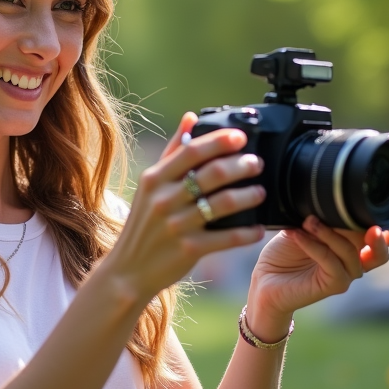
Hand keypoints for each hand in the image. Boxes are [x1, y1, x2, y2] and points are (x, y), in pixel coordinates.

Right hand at [103, 112, 266, 300]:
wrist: (128, 270)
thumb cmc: (144, 224)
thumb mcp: (150, 186)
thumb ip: (172, 152)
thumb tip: (191, 118)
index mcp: (154, 179)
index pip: (191, 152)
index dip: (219, 141)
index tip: (241, 137)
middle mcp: (163, 199)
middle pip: (212, 174)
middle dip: (241, 165)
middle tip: (256, 164)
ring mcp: (176, 225)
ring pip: (223, 204)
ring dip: (249, 196)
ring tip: (261, 192)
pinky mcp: (188, 250)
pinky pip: (226, 238)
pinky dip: (246, 232)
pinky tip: (257, 229)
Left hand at [246, 215, 388, 336]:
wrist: (265, 280)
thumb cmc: (284, 253)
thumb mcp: (303, 227)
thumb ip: (322, 217)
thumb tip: (329, 196)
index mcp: (353, 244)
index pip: (383, 236)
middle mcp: (355, 260)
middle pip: (379, 249)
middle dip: (374, 233)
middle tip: (358, 215)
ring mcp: (347, 274)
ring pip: (350, 251)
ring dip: (328, 233)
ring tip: (308, 221)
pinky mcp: (335, 285)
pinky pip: (331, 262)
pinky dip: (314, 245)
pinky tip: (297, 234)